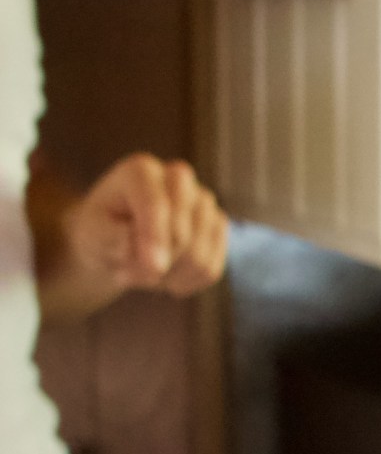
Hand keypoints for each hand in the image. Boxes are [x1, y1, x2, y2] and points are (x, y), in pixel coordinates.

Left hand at [65, 153, 227, 298]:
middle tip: (123, 277)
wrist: (116, 238)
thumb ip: (107, 237)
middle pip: (183, 233)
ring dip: (168, 277)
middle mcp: (179, 178)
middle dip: (157, 265)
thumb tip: (130, 244)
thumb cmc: (101, 232)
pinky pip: (211, 269)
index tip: (153, 269)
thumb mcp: (90, 233)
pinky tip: (166, 279)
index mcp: (141, 171)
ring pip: (199, 256)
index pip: (156, 205)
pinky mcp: (218, 226)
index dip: (155, 239)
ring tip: (142, 275)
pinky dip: (186, 282)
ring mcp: (204, 202)